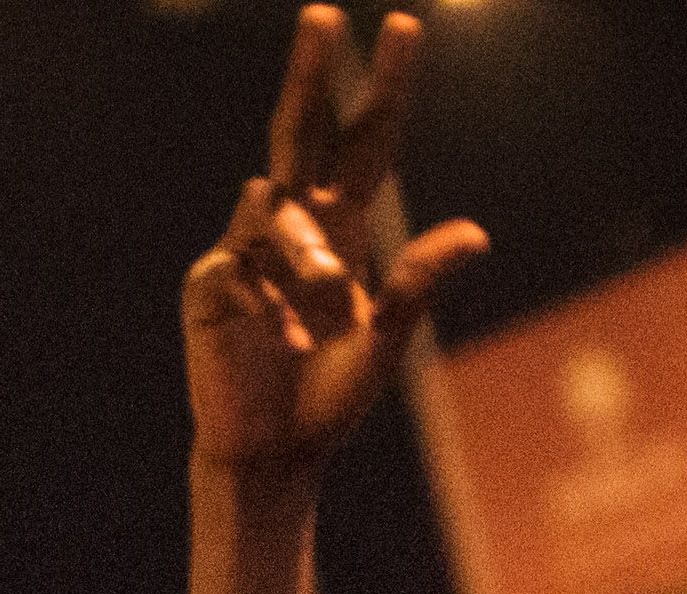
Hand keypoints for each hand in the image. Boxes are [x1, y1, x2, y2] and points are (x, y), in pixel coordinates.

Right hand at [185, 9, 485, 477]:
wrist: (272, 457)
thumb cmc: (328, 399)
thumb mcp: (384, 343)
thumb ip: (419, 285)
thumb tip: (476, 233)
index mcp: (342, 231)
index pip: (364, 143)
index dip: (382, 88)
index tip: (400, 28)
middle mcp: (293, 228)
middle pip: (299, 130)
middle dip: (309, 74)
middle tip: (321, 16)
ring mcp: (245, 251)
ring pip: (274, 208)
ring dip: (306, 250)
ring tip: (325, 300)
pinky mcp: (209, 284)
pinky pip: (236, 263)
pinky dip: (263, 295)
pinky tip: (276, 336)